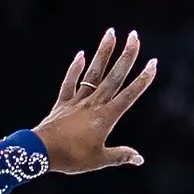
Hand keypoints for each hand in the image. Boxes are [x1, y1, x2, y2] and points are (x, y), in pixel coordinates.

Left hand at [35, 28, 160, 172]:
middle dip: (126, 56)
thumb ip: (120, 156)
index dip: (142, 79)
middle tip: (135, 36)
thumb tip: (140, 159)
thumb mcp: (99, 160)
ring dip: (103, 52)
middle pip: (114, 76)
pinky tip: (81, 55)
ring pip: (94, 73)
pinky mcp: (63, 103)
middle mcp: (94, 104)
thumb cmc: (71, 158)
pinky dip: (75, 69)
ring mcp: (77, 101)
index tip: (153, 63)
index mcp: (106, 117)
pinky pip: (70, 82)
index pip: (129, 95)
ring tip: (111, 33)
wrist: (41, 152)